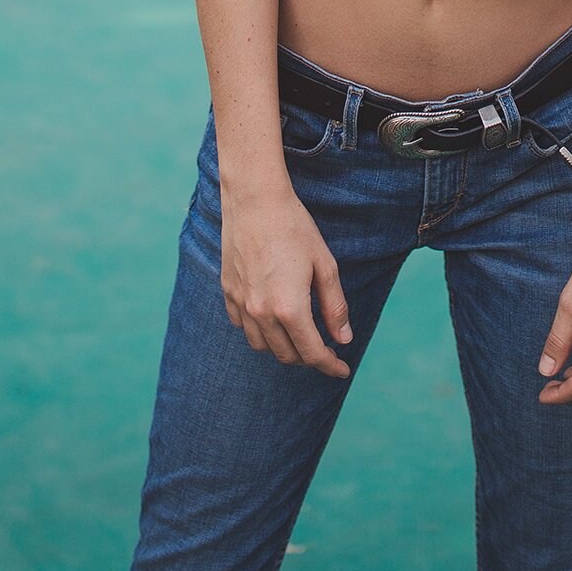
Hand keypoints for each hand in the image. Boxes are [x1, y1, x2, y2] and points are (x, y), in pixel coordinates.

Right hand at [221, 188, 353, 378]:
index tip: (342, 370)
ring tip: (299, 334)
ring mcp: (241, 303)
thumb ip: (334, 307)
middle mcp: (261, 312)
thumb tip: (343, 339)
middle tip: (325, 346)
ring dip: (283, 348)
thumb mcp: (324, 265)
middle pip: (287, 355)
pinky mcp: (228, 291)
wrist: (255, 199)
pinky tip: (271, 318)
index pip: (312, 353)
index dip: (330, 366)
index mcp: (289, 308)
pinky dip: (259, 331)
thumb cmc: (294, 228)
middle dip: (309, 357)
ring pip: (262, 346)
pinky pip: (242, 326)